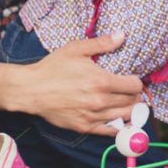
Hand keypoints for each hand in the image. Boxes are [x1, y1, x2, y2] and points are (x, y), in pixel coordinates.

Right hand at [19, 33, 145, 134]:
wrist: (31, 89)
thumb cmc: (52, 68)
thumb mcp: (76, 49)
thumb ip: (102, 43)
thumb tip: (122, 36)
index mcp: (101, 81)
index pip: (135, 86)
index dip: (136, 81)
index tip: (131, 79)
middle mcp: (100, 101)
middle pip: (132, 102)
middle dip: (135, 95)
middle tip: (130, 91)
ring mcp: (93, 116)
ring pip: (125, 117)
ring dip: (129, 109)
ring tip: (125, 102)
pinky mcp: (84, 127)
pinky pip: (110, 131)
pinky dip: (118, 125)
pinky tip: (116, 117)